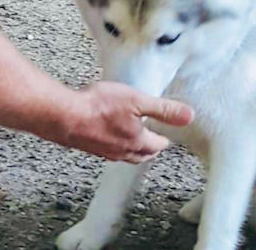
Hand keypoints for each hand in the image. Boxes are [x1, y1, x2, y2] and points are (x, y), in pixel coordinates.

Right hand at [59, 82, 193, 162]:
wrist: (66, 116)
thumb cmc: (100, 106)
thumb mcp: (137, 100)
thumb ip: (163, 109)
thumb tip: (189, 116)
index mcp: (137, 141)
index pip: (157, 145)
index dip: (163, 139)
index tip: (167, 137)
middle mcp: (122, 151)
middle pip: (141, 155)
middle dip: (150, 150)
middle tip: (155, 144)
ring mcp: (104, 151)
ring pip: (125, 156)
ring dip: (134, 152)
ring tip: (136, 145)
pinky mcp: (89, 147)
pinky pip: (108, 152)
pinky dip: (115, 148)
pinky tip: (110, 140)